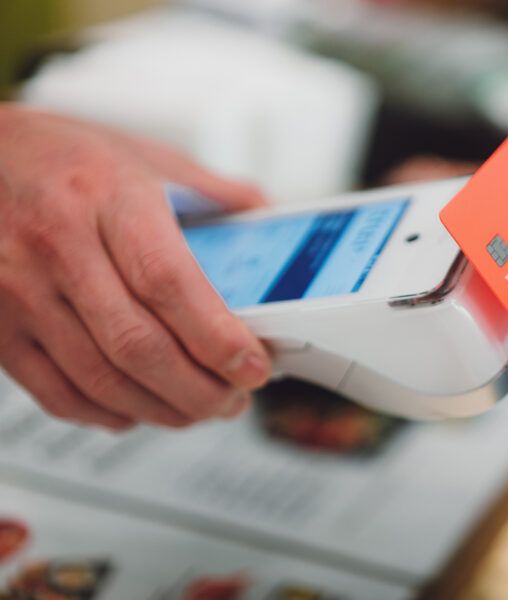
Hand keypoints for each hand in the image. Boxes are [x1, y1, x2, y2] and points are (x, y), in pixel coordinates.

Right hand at [0, 105, 271, 429]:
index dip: (216, 338)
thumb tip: (264, 215)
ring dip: (161, 409)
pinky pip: (55, 389)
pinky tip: (138, 410)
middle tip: (234, 399)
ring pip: (99, 377)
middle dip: (198, 389)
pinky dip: (105, 412)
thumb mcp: (143, 154)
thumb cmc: (60, 154)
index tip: (252, 366)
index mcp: (105, 198)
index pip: (168, 283)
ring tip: (199, 409)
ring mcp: (19, 290)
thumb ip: (211, 190)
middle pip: (137, 344)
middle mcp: (58, 245)